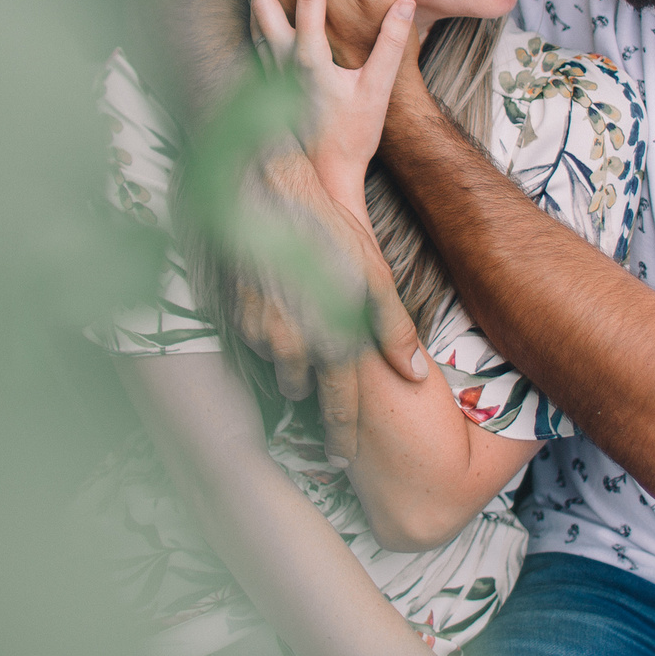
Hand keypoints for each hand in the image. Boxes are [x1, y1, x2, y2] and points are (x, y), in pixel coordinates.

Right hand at [228, 153, 432, 457]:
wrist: (270, 195)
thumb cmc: (329, 232)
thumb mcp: (375, 278)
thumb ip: (394, 331)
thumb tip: (415, 375)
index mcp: (332, 342)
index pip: (339, 408)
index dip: (342, 437)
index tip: (343, 459)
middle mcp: (294, 346)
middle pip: (301, 390)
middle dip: (309, 389)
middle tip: (317, 378)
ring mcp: (261, 332)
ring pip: (278, 362)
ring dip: (289, 356)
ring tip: (301, 327)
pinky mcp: (238, 312)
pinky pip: (257, 335)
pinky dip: (269, 328)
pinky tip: (281, 303)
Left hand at [249, 0, 415, 213]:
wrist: (325, 173)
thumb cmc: (353, 135)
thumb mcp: (379, 89)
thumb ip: (390, 44)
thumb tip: (404, 2)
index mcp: (308, 60)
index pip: (307, 1)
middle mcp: (281, 64)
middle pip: (264, 7)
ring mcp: (270, 76)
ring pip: (255, 24)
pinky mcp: (268, 86)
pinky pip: (257, 42)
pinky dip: (259, 18)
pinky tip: (268, 14)